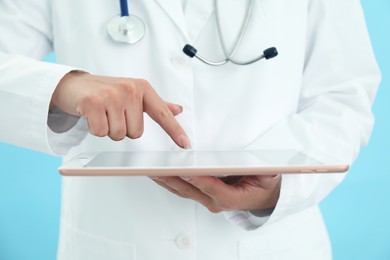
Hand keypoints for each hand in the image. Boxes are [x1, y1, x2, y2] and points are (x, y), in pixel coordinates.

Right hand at [51, 71, 190, 147]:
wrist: (74, 84)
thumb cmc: (106, 91)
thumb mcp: (134, 94)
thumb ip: (157, 104)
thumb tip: (178, 109)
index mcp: (142, 88)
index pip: (162, 113)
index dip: (175, 130)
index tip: (185, 144)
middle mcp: (129, 89)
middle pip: (136, 132)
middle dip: (123, 129)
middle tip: (112, 114)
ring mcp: (111, 95)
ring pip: (119, 135)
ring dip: (109, 129)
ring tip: (102, 114)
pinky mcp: (93, 103)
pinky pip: (101, 132)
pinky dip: (95, 129)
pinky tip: (92, 115)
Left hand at [151, 175, 280, 212]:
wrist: (266, 197)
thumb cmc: (265, 185)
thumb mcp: (268, 174)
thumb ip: (259, 170)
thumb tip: (248, 162)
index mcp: (232, 197)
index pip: (212, 188)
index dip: (199, 179)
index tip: (186, 171)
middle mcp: (215, 201)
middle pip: (189, 189)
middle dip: (171, 178)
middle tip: (157, 168)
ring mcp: (207, 199)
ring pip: (181, 190)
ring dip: (165, 179)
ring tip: (150, 168)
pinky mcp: (202, 195)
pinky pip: (183, 189)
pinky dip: (170, 180)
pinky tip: (159, 172)